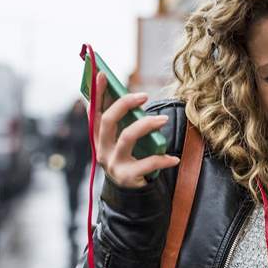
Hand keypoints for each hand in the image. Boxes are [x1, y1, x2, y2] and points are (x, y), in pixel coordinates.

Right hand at [89, 72, 179, 188]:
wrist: (128, 193)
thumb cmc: (129, 159)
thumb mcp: (122, 141)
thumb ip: (123, 123)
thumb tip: (132, 98)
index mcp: (99, 138)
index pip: (94, 112)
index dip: (96, 93)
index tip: (102, 74)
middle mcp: (102, 149)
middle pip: (108, 121)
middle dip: (125, 104)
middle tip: (144, 95)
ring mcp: (113, 164)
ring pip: (127, 138)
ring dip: (147, 125)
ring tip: (163, 119)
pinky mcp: (127, 176)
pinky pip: (147, 163)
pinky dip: (162, 159)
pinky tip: (174, 158)